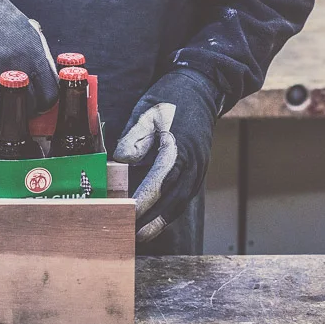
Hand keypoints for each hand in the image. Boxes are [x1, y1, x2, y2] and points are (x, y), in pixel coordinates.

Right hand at [0, 0, 57, 123]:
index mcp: (32, 57)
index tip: (30, 103)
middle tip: (4, 107)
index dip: (39, 104)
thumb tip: (42, 84)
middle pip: (21, 112)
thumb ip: (36, 59)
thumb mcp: (26, 31)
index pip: (48, 97)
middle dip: (14, 112)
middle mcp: (11, 71)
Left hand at [113, 68, 219, 242]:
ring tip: (141, 235)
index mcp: (178, 150)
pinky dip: (170, 211)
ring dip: (162, 221)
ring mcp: (197, 169)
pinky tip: (155, 219)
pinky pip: (183, 196)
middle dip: (152, 221)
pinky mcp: (196, 170)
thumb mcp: (148, 110)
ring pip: (180, 203)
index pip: (158, 183)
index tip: (126, 213)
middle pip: (173, 202)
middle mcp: (192, 165)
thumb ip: (135, 136)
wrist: (202, 88)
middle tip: (132, 236)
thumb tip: (123, 160)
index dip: (142, 201)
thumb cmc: (172, 97)